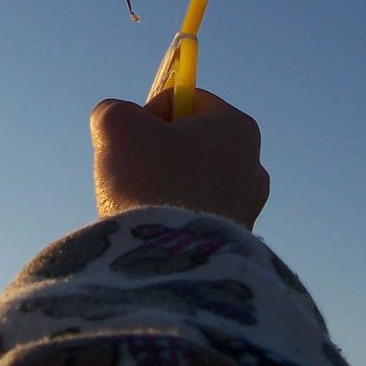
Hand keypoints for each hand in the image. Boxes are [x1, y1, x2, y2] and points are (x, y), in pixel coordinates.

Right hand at [90, 88, 268, 229]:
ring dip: (163, 184)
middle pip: (189, 140)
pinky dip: (175, 215)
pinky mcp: (238, 239)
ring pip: (190, 177)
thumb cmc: (148, 182)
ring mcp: (248, 204)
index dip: (150, 114)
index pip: (185, 99)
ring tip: (145, 206)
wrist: (171, 266)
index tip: (135, 142)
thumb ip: (113, 109)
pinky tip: (160, 231)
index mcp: (236, 126)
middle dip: (155, 152)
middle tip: (134, 174)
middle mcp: (252, 163)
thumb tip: (118, 120)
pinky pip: (196, 212)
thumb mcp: (116, 125)